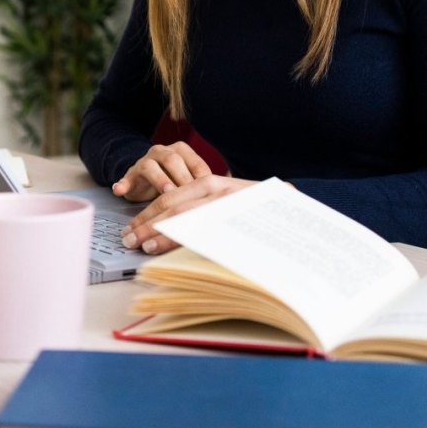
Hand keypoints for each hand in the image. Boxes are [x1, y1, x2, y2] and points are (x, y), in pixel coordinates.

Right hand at [111, 141, 213, 202]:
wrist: (144, 177)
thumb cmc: (173, 181)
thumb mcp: (189, 182)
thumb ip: (203, 186)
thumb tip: (225, 198)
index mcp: (181, 151)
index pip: (194, 161)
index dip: (201, 177)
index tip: (208, 192)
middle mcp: (162, 152)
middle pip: (173, 160)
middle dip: (182, 178)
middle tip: (189, 195)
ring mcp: (144, 161)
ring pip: (151, 166)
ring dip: (159, 180)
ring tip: (166, 194)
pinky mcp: (130, 174)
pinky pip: (126, 178)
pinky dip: (123, 184)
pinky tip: (120, 191)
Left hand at [120, 174, 260, 254]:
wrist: (299, 205)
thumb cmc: (265, 210)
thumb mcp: (232, 204)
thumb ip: (208, 212)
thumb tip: (178, 231)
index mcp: (213, 184)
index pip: (171, 197)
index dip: (148, 213)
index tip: (133, 227)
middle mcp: (216, 189)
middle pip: (170, 205)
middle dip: (144, 222)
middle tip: (127, 237)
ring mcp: (225, 201)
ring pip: (181, 215)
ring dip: (155, 230)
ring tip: (138, 243)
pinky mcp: (232, 215)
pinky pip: (199, 227)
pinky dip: (175, 236)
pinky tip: (161, 243)